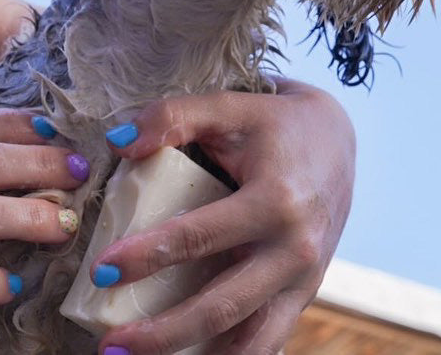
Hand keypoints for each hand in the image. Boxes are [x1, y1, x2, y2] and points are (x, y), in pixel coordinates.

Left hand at [93, 79, 355, 354]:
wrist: (338, 139)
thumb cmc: (276, 124)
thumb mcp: (230, 107)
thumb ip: (174, 116)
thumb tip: (119, 142)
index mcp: (275, 201)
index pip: (199, 238)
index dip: (146, 257)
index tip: (102, 270)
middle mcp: (294, 249)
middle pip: (222, 308)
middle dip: (162, 333)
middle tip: (110, 343)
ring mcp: (304, 279)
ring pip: (251, 342)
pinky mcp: (304, 292)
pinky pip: (268, 339)